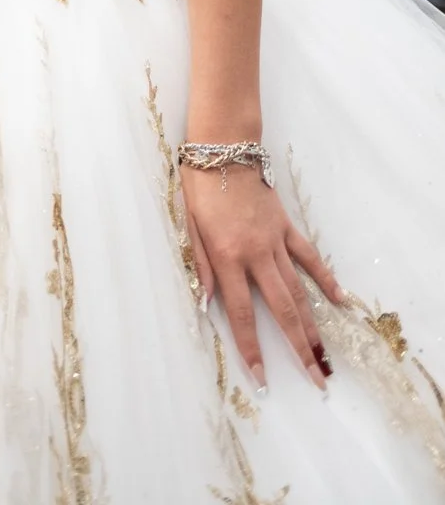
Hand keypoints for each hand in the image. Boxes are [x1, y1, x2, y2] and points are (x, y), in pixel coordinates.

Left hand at [182, 165, 342, 392]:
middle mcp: (255, 254)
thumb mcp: (188, 225)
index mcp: (227, 257)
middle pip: (282, 310)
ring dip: (313, 324)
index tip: (261, 378)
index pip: (240, 313)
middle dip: (298, 348)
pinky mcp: (286, 226)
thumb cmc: (198, 186)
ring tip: (326, 355)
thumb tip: (207, 304)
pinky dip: (325, 277)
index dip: (251, 348)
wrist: (222, 148)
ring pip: (298, 289)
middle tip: (316, 380)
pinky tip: (339, 299)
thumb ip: (201, 266)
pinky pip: (309, 256)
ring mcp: (275, 240)